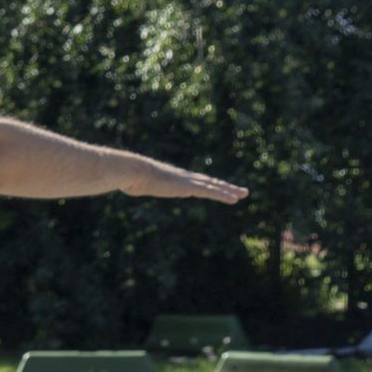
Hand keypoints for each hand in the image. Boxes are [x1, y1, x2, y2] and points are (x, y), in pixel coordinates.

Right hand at [125, 163, 248, 203]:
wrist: (133, 171)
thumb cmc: (130, 176)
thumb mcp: (135, 182)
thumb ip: (137, 184)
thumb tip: (126, 185)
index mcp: (175, 178)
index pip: (198, 181)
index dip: (210, 184)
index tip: (220, 187)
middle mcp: (185, 178)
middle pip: (211, 182)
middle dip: (226, 187)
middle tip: (242, 191)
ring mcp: (188, 182)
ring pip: (215, 187)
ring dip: (231, 190)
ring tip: (244, 194)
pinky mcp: (189, 188)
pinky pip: (211, 193)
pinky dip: (224, 196)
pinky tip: (235, 200)